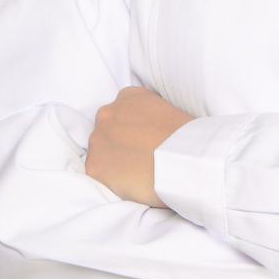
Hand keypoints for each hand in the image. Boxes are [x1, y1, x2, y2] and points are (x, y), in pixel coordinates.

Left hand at [84, 85, 196, 206]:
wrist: (181, 159)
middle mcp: (108, 113)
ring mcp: (98, 139)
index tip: (146, 140)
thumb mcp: (170, 112)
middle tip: (140, 157)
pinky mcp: (93, 166)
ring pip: (100, 151)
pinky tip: (130, 183)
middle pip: (107, 129)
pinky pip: (98, 174)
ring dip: (113, 160)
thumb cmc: (185, 137)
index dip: (135, 128)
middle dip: (120, 142)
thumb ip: (152, 117)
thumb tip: (151, 132)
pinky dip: (111, 180)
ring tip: (137, 172)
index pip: (123, 110)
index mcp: (129, 96)